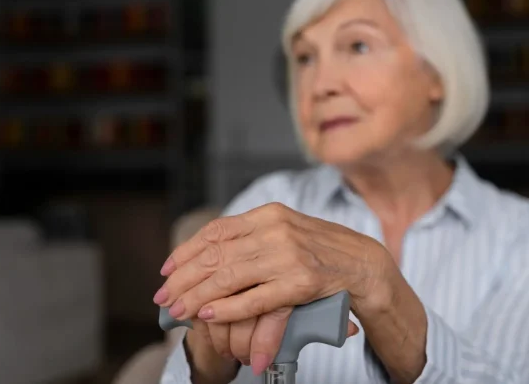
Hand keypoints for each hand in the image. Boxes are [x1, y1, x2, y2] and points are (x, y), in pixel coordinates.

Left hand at [154, 203, 391, 371]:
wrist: (364, 264)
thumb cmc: (322, 250)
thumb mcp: (287, 231)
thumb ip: (254, 236)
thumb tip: (213, 252)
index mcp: (270, 214)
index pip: (217, 231)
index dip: (186, 250)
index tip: (167, 269)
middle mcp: (277, 230)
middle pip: (216, 255)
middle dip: (184, 278)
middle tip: (164, 296)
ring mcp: (289, 256)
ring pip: (229, 277)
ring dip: (197, 297)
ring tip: (178, 310)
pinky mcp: (300, 282)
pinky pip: (255, 299)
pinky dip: (228, 309)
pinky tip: (209, 315)